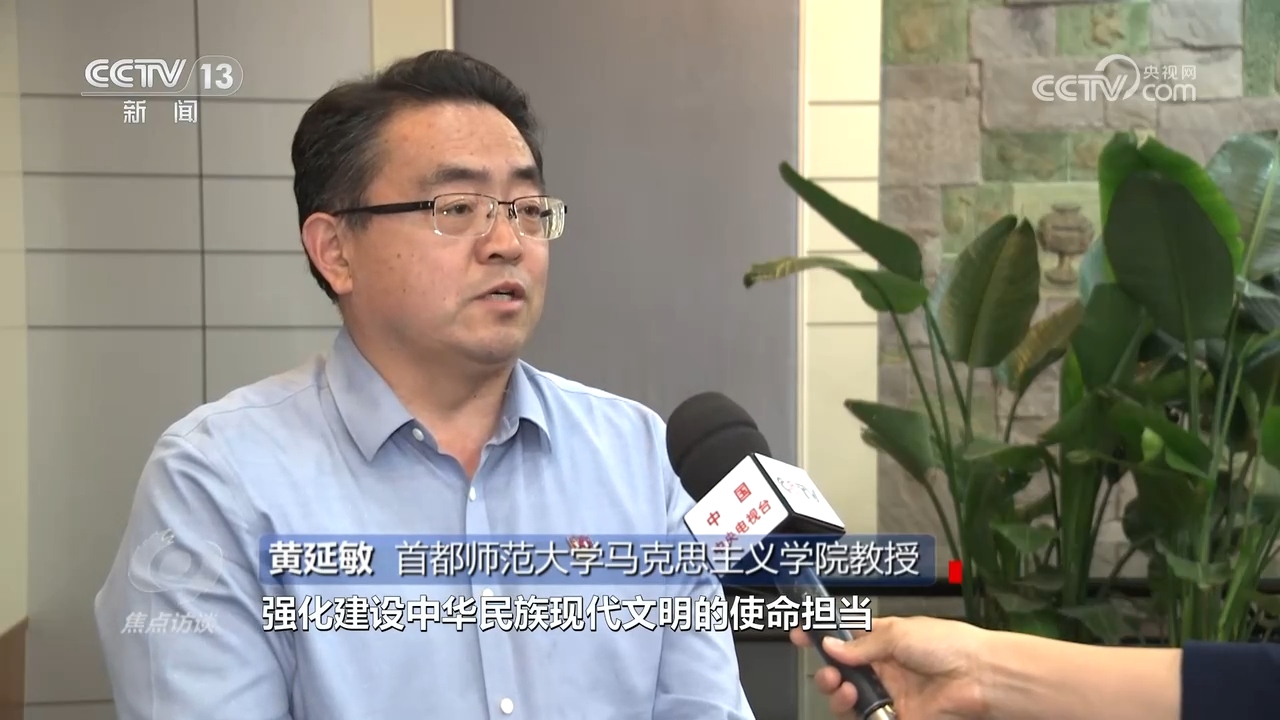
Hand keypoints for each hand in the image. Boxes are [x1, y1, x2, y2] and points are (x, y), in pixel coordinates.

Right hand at [790, 616, 989, 719]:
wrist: (979, 677)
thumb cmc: (948, 645)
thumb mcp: (898, 634)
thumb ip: (861, 644)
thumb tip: (831, 645)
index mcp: (885, 640)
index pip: (846, 638)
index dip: (823, 636)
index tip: (800, 633)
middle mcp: (885, 668)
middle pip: (843, 672)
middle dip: (827, 671)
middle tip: (828, 671)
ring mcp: (890, 695)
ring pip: (849, 699)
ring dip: (838, 692)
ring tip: (843, 687)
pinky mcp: (897, 717)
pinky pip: (865, 719)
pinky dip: (852, 712)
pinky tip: (853, 702)